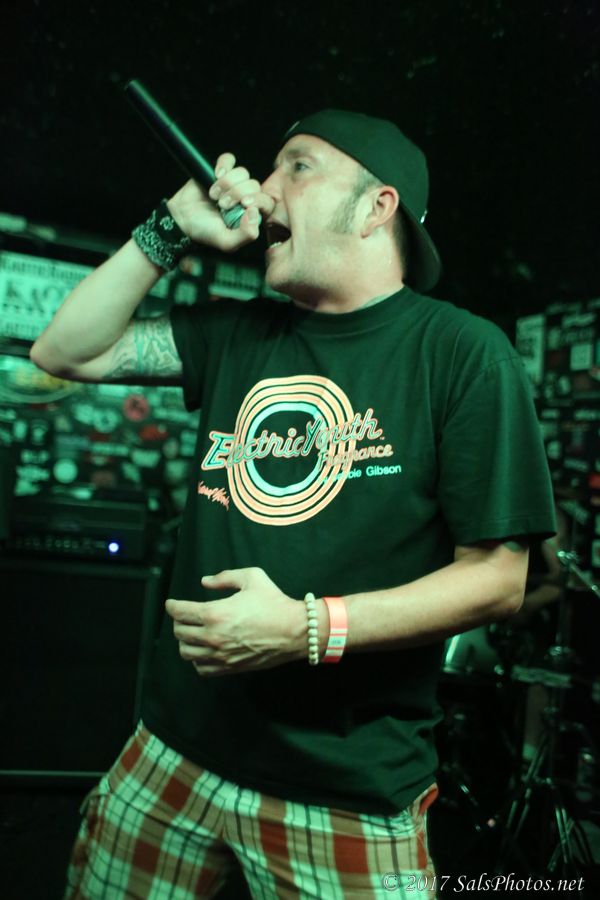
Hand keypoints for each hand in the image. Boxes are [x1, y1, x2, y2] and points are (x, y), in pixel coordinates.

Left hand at [165, 567, 308, 675]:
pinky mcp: (229, 667)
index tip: (172, 604)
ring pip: (186, 653)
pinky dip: (198, 660)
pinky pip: (201, 669)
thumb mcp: (251, 577)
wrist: (295, 630)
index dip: (172, 606)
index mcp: (215, 613)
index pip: (179, 612)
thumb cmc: (274, 603)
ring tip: (193, 634)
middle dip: (178, 622)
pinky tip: (204, 650)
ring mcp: (220, 655)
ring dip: (185, 642)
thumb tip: (205, 581)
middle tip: (185, 616)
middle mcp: (213, 636)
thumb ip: (224, 577)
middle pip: (179, 632)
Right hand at [167, 153, 274, 252]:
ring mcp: (234, 183)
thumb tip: (254, 212)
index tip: (243, 204)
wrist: (182, 219)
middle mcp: (245, 197)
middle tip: (222, 205)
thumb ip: (246, 235)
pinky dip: (223, 166)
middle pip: (254, 185)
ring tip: (214, 196)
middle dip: (236, 194)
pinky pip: (229, 159)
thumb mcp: (227, 243)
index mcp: (251, 215)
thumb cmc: (205, 232)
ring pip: (242, 172)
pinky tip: (215, 176)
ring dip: (226, 184)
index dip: (258, 200)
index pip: (267, 202)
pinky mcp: (221, 170)